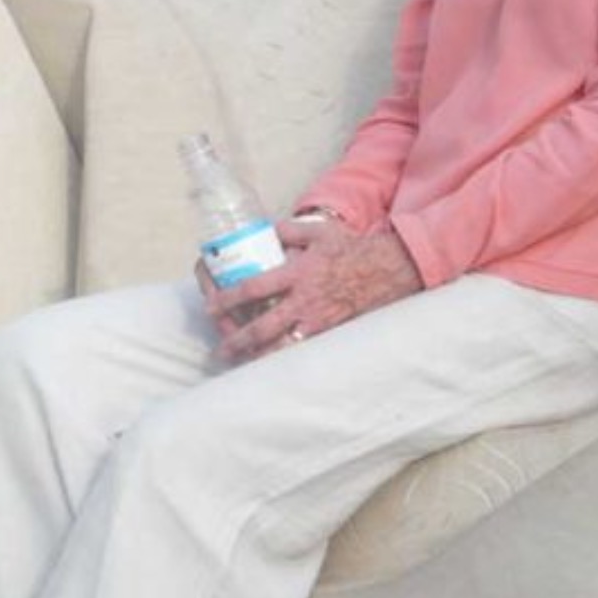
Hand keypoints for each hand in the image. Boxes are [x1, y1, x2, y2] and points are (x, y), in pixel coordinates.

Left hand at [204, 217, 422, 363]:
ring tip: (243, 365)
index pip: (254, 289)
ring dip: (259, 357)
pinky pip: (303, 351)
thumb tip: (264, 232)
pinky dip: (286, 361)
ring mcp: (318, 321)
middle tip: (222, 348)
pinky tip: (273, 367)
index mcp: (297, 273)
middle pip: (263, 327)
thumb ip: (288, 230)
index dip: (228, 299)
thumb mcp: (319, 231)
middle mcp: (304, 300)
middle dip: (238, 340)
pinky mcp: (330, 333)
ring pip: (282, 347)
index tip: (211, 305)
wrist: (387, 270)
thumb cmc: (351, 249)